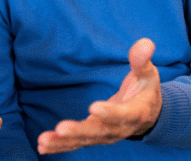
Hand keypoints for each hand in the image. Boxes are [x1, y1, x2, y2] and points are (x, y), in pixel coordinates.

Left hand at [37, 38, 161, 153]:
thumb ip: (142, 61)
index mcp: (135, 113)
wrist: (148, 115)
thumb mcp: (148, 74)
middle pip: (99, 131)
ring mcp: (105, 135)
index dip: (109, 112)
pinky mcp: (93, 137)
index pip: (122, 114)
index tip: (94, 107)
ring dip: (63, 142)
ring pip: (84, 140)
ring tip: (43, 141)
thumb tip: (145, 43)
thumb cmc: (145, 90)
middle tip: (61, 129)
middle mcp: (119, 129)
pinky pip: (76, 143)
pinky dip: (60, 146)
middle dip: (79, 131)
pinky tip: (42, 147)